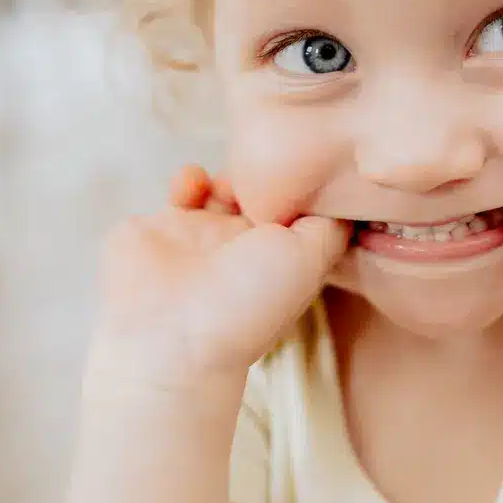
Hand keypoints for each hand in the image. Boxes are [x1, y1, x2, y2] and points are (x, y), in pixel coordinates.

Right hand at [90, 166, 350, 386]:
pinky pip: (180, 192)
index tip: (304, 168)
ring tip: (227, 183)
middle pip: (261, 196)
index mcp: (278, 258)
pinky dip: (189, 178)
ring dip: (228, 175)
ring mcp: (200, 238)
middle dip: (263, 177)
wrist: (172, 335)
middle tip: (260, 172)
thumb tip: (341, 204)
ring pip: (221, 189)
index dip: (303, 188)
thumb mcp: (311, 259)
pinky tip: (194, 183)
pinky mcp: (160, 228)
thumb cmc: (248, 301)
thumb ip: (330, 227)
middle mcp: (242, 248)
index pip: (297, 213)